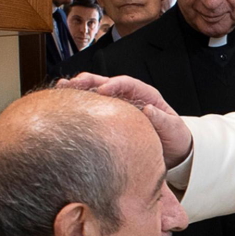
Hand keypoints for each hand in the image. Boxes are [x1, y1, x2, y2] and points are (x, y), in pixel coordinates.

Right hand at [57, 73, 191, 165]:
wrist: (173, 154)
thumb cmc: (174, 139)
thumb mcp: (173, 129)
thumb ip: (162, 120)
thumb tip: (149, 110)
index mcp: (145, 95)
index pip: (127, 83)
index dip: (114, 84)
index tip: (102, 90)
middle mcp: (128, 97)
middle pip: (105, 82)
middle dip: (88, 81)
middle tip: (73, 84)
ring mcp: (116, 107)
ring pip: (94, 93)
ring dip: (78, 90)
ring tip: (61, 89)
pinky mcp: (107, 119)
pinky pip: (91, 109)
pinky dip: (78, 106)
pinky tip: (63, 106)